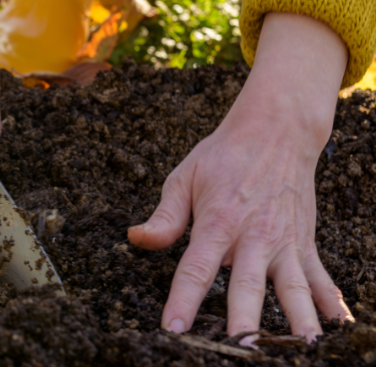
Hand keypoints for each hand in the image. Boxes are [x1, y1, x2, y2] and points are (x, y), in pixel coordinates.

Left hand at [129, 13, 353, 341]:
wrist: (277, 131)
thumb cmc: (223, 157)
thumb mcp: (184, 178)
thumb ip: (164, 216)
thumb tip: (135, 238)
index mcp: (218, 223)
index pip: (196, 269)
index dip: (183, 300)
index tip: (174, 329)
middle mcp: (254, 237)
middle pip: (248, 287)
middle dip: (245, 321)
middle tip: (240, 349)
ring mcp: (284, 243)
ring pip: (292, 289)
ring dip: (297, 320)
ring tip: (302, 348)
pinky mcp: (305, 244)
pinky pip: (319, 278)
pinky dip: (330, 303)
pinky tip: (341, 328)